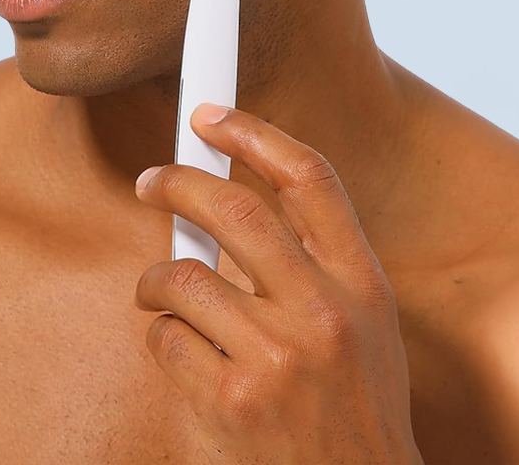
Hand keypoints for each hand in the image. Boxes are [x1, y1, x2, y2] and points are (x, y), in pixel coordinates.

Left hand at [133, 103, 424, 464]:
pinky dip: (162, 336)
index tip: (213, 117)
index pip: (309, 178)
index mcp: (361, 280)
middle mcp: (322, 310)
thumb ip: (316, 260)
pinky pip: (167, 340)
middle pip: (234, 209)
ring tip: (160, 291)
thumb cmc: (359, 402)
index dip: (255, 134)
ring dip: (156, 279)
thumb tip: (234, 208)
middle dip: (177, 182)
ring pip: (182, 277)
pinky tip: (183, 350)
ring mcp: (275, 356)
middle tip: (151, 180)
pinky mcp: (230, 402)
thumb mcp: (367, 318)